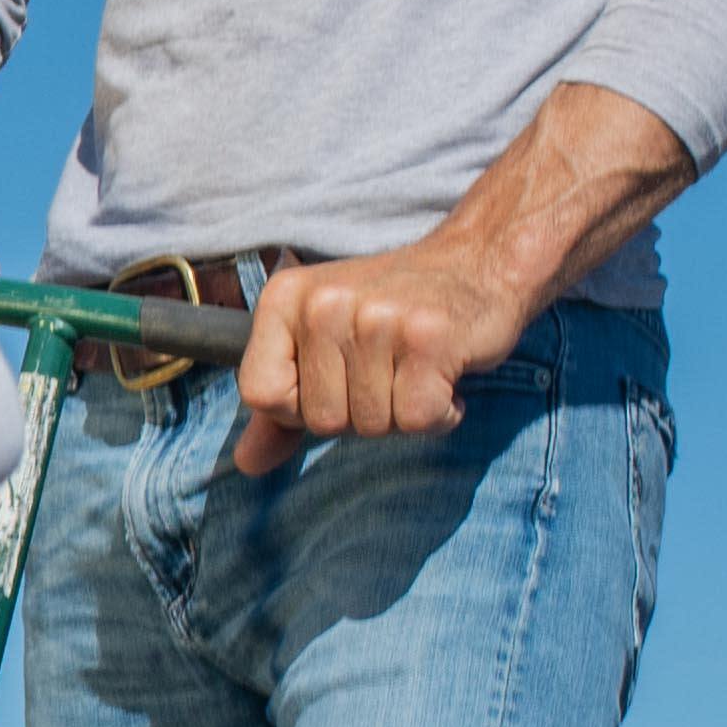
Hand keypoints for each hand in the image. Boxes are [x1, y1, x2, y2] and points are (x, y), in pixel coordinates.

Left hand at [228, 232, 545, 471]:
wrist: (479, 262)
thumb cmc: (395, 310)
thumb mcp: (324, 344)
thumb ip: (282, 404)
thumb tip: (247, 463)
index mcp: (284, 298)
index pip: (259, 393)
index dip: (298, 408)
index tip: (336, 379)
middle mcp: (323, 303)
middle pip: (321, 419)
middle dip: (361, 413)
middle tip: (390, 368)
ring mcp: (375, 318)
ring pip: (373, 425)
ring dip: (403, 412)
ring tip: (417, 366)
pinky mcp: (427, 339)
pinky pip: (418, 420)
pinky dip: (441, 413)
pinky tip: (445, 375)